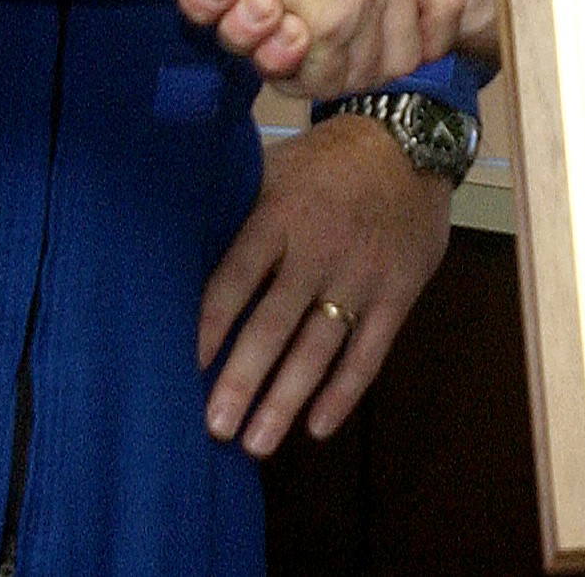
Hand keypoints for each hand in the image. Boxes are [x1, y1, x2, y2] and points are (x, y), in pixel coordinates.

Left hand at [197, 114, 450, 455]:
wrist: (409, 141)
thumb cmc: (325, 163)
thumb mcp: (276, 168)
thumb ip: (237, 210)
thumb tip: (175, 250)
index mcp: (279, 214)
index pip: (236, 276)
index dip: (211, 323)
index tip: (186, 367)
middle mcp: (319, 249)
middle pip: (274, 324)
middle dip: (244, 379)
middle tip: (216, 426)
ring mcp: (361, 274)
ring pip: (319, 347)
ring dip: (287, 399)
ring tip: (257, 443)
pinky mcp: (398, 293)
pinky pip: (368, 351)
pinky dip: (344, 391)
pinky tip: (317, 426)